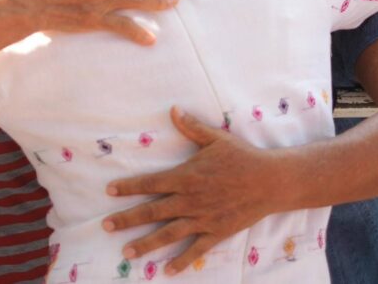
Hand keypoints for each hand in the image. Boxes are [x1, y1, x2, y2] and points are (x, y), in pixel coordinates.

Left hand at [102, 107, 276, 273]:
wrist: (270, 181)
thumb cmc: (242, 157)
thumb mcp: (216, 138)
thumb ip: (191, 127)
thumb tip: (173, 109)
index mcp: (186, 176)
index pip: (150, 183)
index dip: (128, 187)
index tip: (110, 191)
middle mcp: (190, 200)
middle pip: (152, 212)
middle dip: (127, 219)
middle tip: (106, 226)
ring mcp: (202, 219)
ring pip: (168, 234)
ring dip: (146, 244)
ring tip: (126, 252)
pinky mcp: (216, 232)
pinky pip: (195, 249)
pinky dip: (181, 261)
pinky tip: (166, 270)